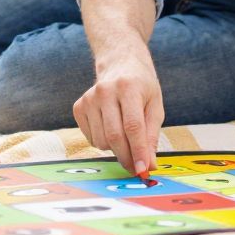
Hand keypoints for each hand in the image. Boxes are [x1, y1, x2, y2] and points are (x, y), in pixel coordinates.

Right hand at [72, 45, 162, 174]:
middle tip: (137, 168)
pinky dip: (103, 141)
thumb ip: (152, 136)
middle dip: (127, 157)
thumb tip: (148, 165)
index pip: (133, 126)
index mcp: (128, 87)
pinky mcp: (78, 106)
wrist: (120, 63)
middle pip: (114, 136)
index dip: (138, 151)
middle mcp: (105, 91)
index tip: (143, 170)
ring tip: (125, 134)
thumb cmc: (142, 87)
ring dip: (115, 148)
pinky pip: (91, 138)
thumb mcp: (155, 106)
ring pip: (101, 141)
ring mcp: (89, 98)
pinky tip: (111, 127)